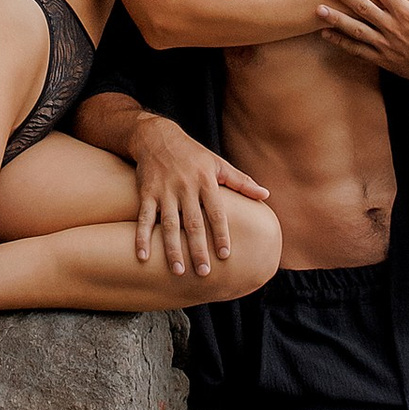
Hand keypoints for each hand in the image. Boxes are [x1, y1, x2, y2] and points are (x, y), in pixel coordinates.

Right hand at [127, 116, 273, 279]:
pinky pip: (144, 218)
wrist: (156, 136)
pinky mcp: (147, 193)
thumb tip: (266, 194)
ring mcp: (165, 191)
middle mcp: (186, 187)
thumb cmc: (192, 154)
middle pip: (194, 223)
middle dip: (198, 249)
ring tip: (178, 271)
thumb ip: (241, 181)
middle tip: (204, 273)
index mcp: (206, 181)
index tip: (225, 255)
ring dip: (173, 249)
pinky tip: (142, 256)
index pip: (217, 212)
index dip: (221, 233)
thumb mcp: (218, 163)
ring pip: (170, 224)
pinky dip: (142, 237)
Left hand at [319, 0, 408, 89]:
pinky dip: (341, 42)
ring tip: (319, 8)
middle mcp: (393, 28)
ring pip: (355, 30)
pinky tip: (327, 34)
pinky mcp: (383, 59)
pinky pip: (358, 50)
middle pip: (363, 7)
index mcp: (407, 13)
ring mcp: (386, 45)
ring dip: (336, 19)